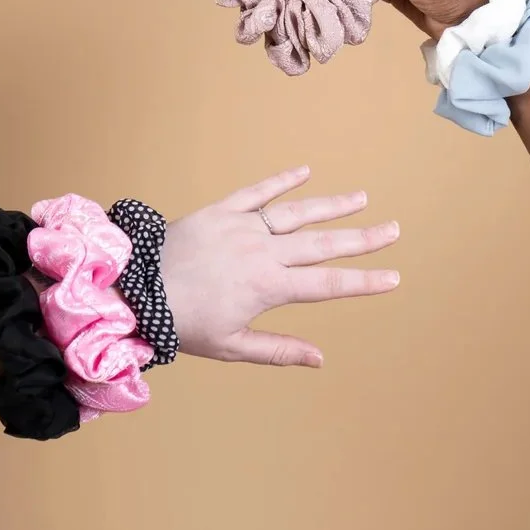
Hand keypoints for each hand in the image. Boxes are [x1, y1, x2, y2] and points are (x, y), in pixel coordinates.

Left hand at [160, 166, 399, 367]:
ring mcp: (242, 226)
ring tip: (361, 198)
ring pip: (297, 213)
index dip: (363, 281)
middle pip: (322, 244)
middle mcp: (261, 252)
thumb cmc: (181, 322)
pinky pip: (257, 191)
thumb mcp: (230, 346)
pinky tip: (305, 170)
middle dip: (361, 238)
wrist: (135, 288)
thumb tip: (320, 358)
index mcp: (267, 286)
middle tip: (393, 229)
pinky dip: (281, 180)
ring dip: (332, 205)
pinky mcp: (220, 210)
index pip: (327, 284)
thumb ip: (278, 349)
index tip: (393, 277)